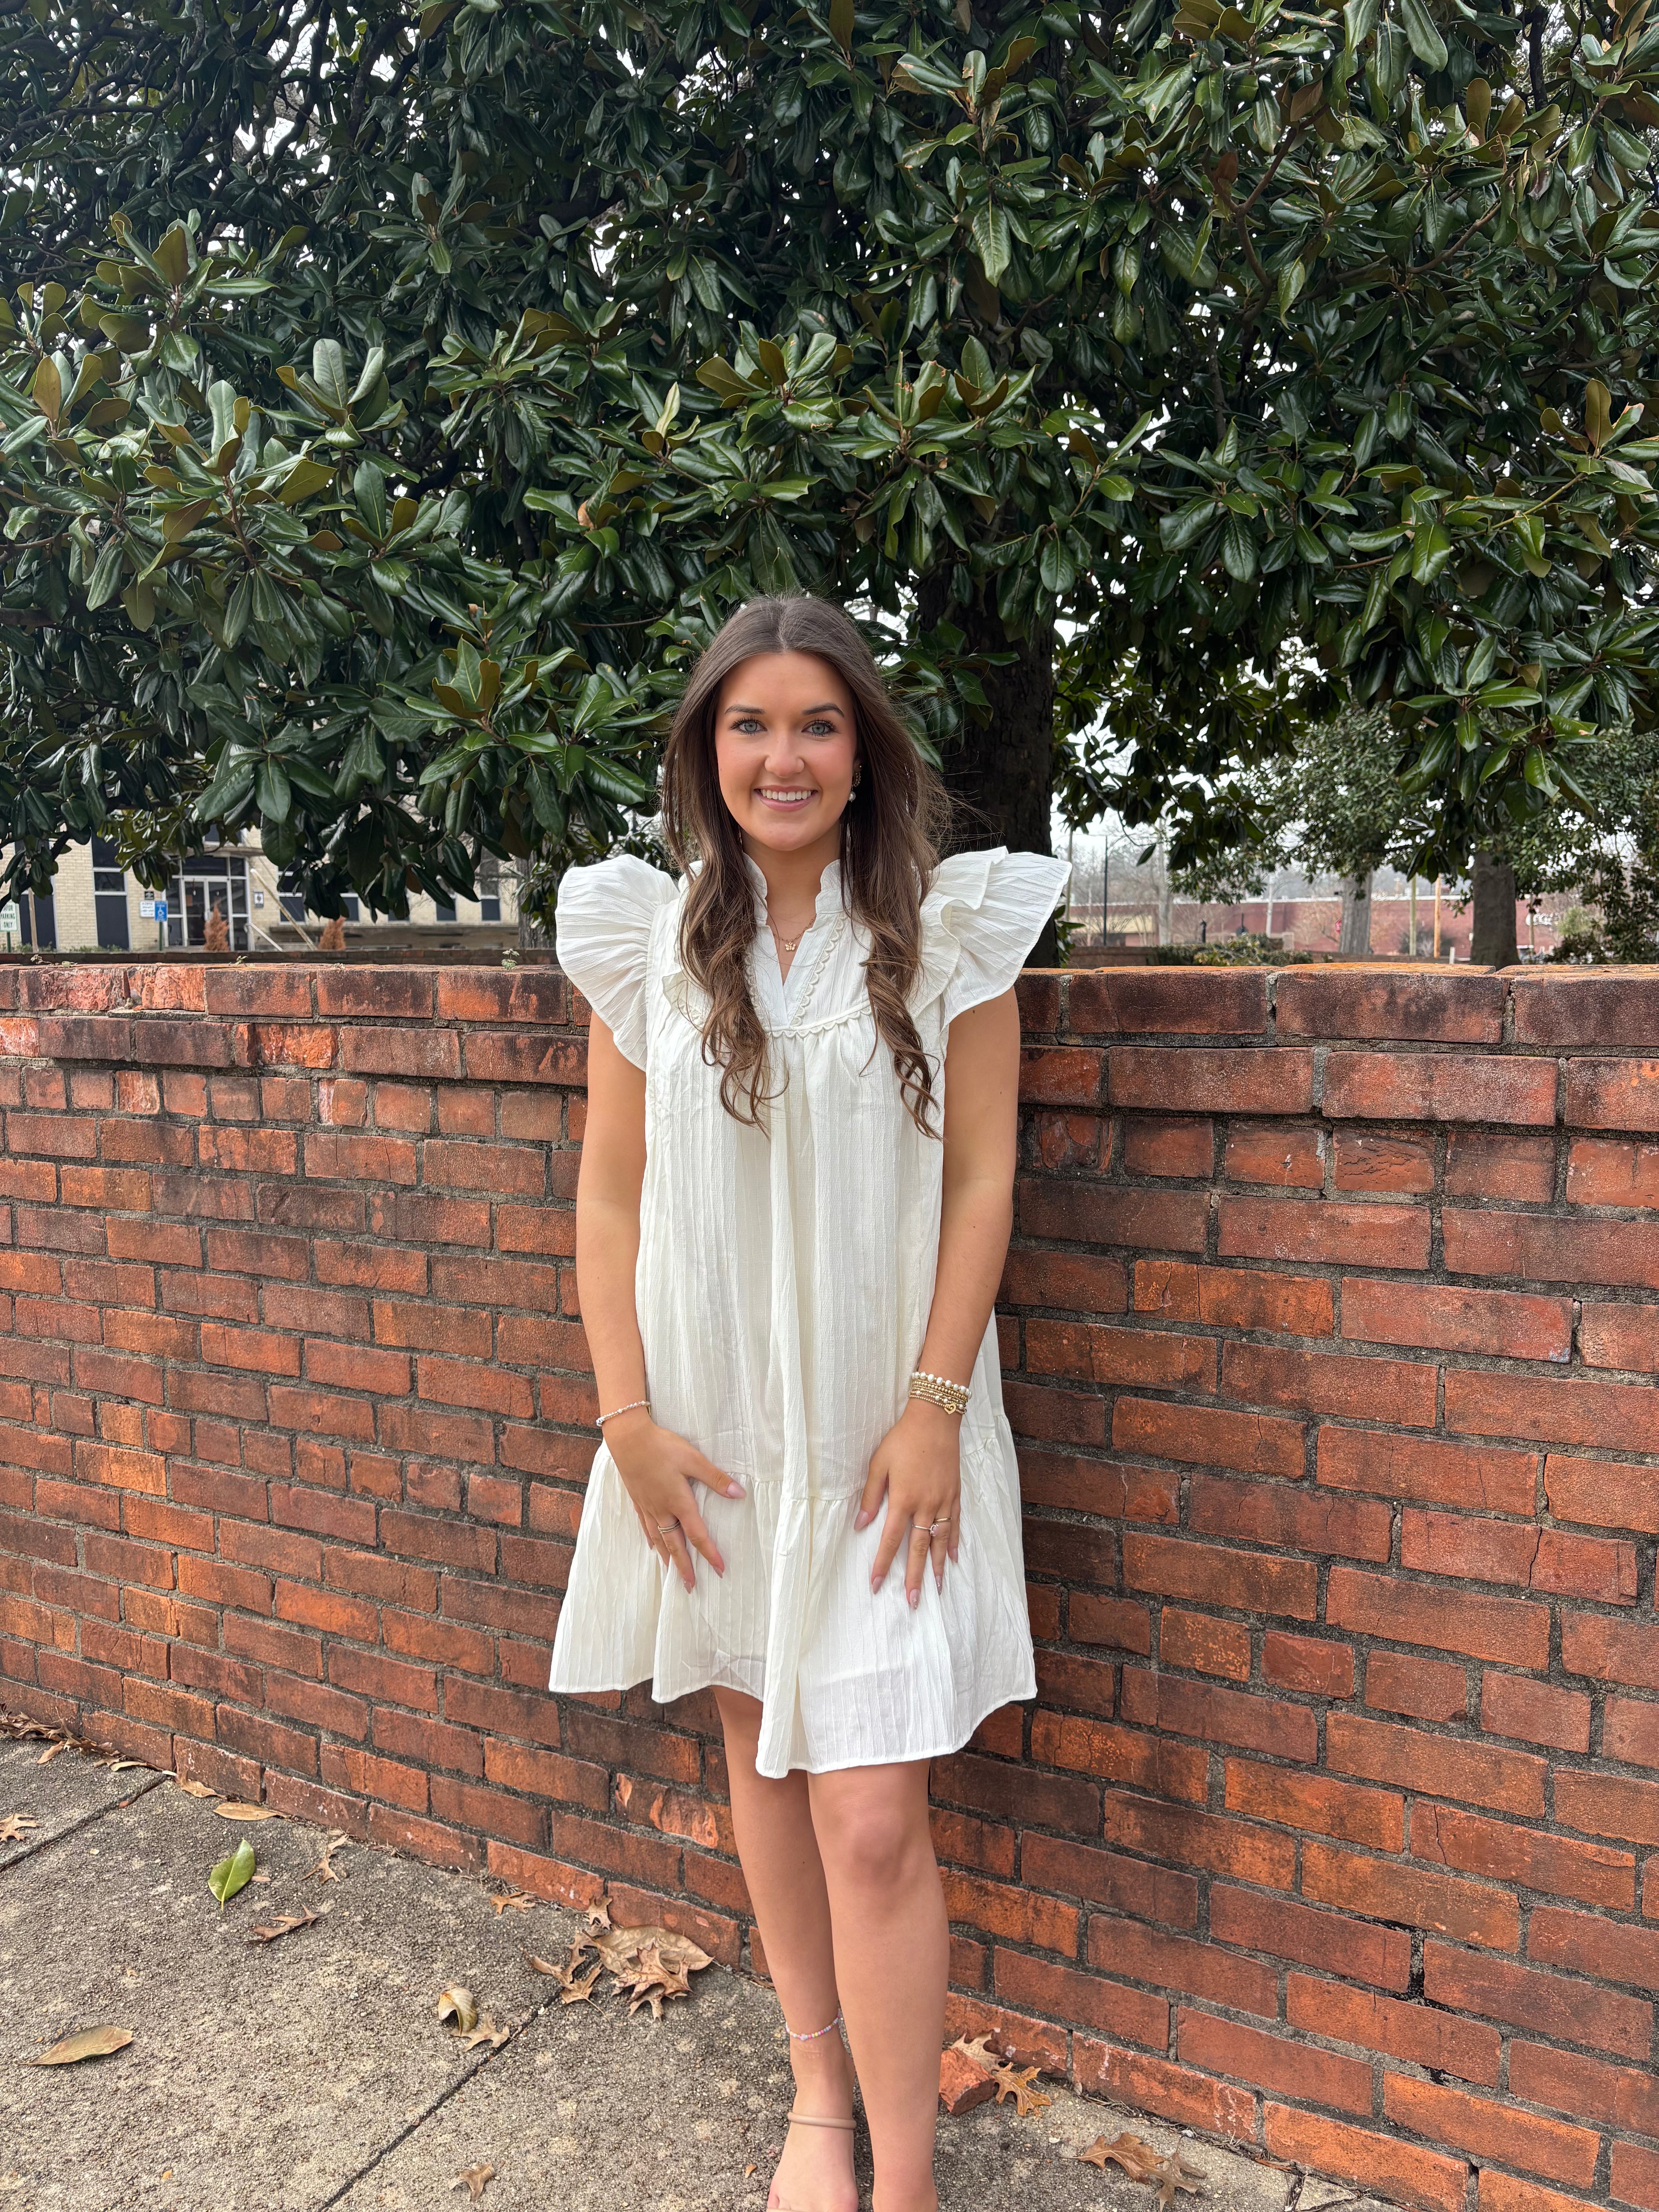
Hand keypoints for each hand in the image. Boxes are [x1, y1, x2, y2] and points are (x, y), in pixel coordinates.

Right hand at [603, 1409, 744, 1590]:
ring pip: (658, 1539)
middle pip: (675, 1545)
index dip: (709, 1553)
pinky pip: (645, 1526)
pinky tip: (651, 1545)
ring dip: (667, 1557)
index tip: (719, 1570)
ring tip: (672, 1572)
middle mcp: (662, 1510)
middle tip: (690, 1586)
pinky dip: (650, 1539)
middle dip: (684, 1567)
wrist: (628, 1438)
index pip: (697, 1534)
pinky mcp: (637, 1499)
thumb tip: (739, 1494)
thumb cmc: (662, 1447)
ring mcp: (647, 1506)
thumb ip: (715, 1478)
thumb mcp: (693, 1459)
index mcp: (679, 1502)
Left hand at [856, 1399, 960, 1607]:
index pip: (890, 1540)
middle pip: (918, 1549)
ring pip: (939, 1542)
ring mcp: (943, 1502)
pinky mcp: (955, 1494)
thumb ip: (870, 1496)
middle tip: (912, 1603)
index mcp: (904, 1500)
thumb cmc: (902, 1440)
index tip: (876, 1585)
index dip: (882, 1564)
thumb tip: (860, 1525)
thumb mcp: (878, 1464)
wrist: (935, 1420)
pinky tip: (952, 1559)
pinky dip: (953, 1543)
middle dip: (914, 1578)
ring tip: (935, 1589)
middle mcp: (926, 1506)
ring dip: (936, 1567)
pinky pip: (955, 1525)